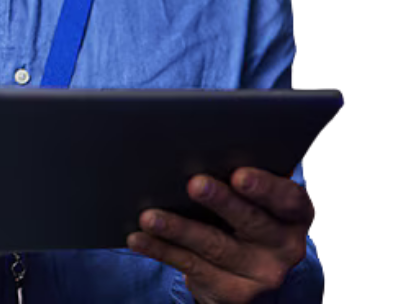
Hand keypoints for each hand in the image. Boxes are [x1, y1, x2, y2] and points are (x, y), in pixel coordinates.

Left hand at [126, 167, 315, 303]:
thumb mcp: (257, 195)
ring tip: (150, 216)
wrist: (250, 270)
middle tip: (194, 184)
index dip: (266, 187)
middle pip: (252, 223)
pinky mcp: (234, 293)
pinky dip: (162, 250)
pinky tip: (139, 238)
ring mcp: (262, 274)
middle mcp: (286, 246)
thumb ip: (243, 174)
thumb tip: (203, 147)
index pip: (288, 199)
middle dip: (222, 202)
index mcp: (296, 213)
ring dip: (179, 228)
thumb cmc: (246, 209)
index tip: (239, 175)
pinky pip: (192, 267)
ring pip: (216, 246)